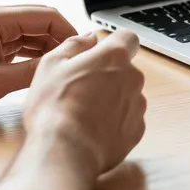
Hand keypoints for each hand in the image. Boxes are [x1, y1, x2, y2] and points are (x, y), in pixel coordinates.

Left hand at [0, 6, 80, 115]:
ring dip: (46, 46)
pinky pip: (18, 42)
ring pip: (30, 32)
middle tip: (75, 57)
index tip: (81, 47)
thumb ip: (33, 72)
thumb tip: (61, 66)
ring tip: (61, 63)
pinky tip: (41, 66)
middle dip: (59, 38)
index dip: (68, 30)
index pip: (46, 15)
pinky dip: (32, 52)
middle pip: (39, 21)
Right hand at [23, 29, 146, 174]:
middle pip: (125, 69)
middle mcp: (133, 78)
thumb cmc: (54, 107)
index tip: (99, 54)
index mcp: (114, 57)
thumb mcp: (51, 64)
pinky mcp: (137, 131)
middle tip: (79, 90)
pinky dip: (114, 122)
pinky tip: (92, 129)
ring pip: (127, 95)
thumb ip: (75, 44)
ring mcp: (137, 106)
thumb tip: (90, 37)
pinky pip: (127, 119)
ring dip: (111, 99)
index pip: (127, 38)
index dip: (113, 44)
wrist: (64, 151)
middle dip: (107, 75)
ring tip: (83, 113)